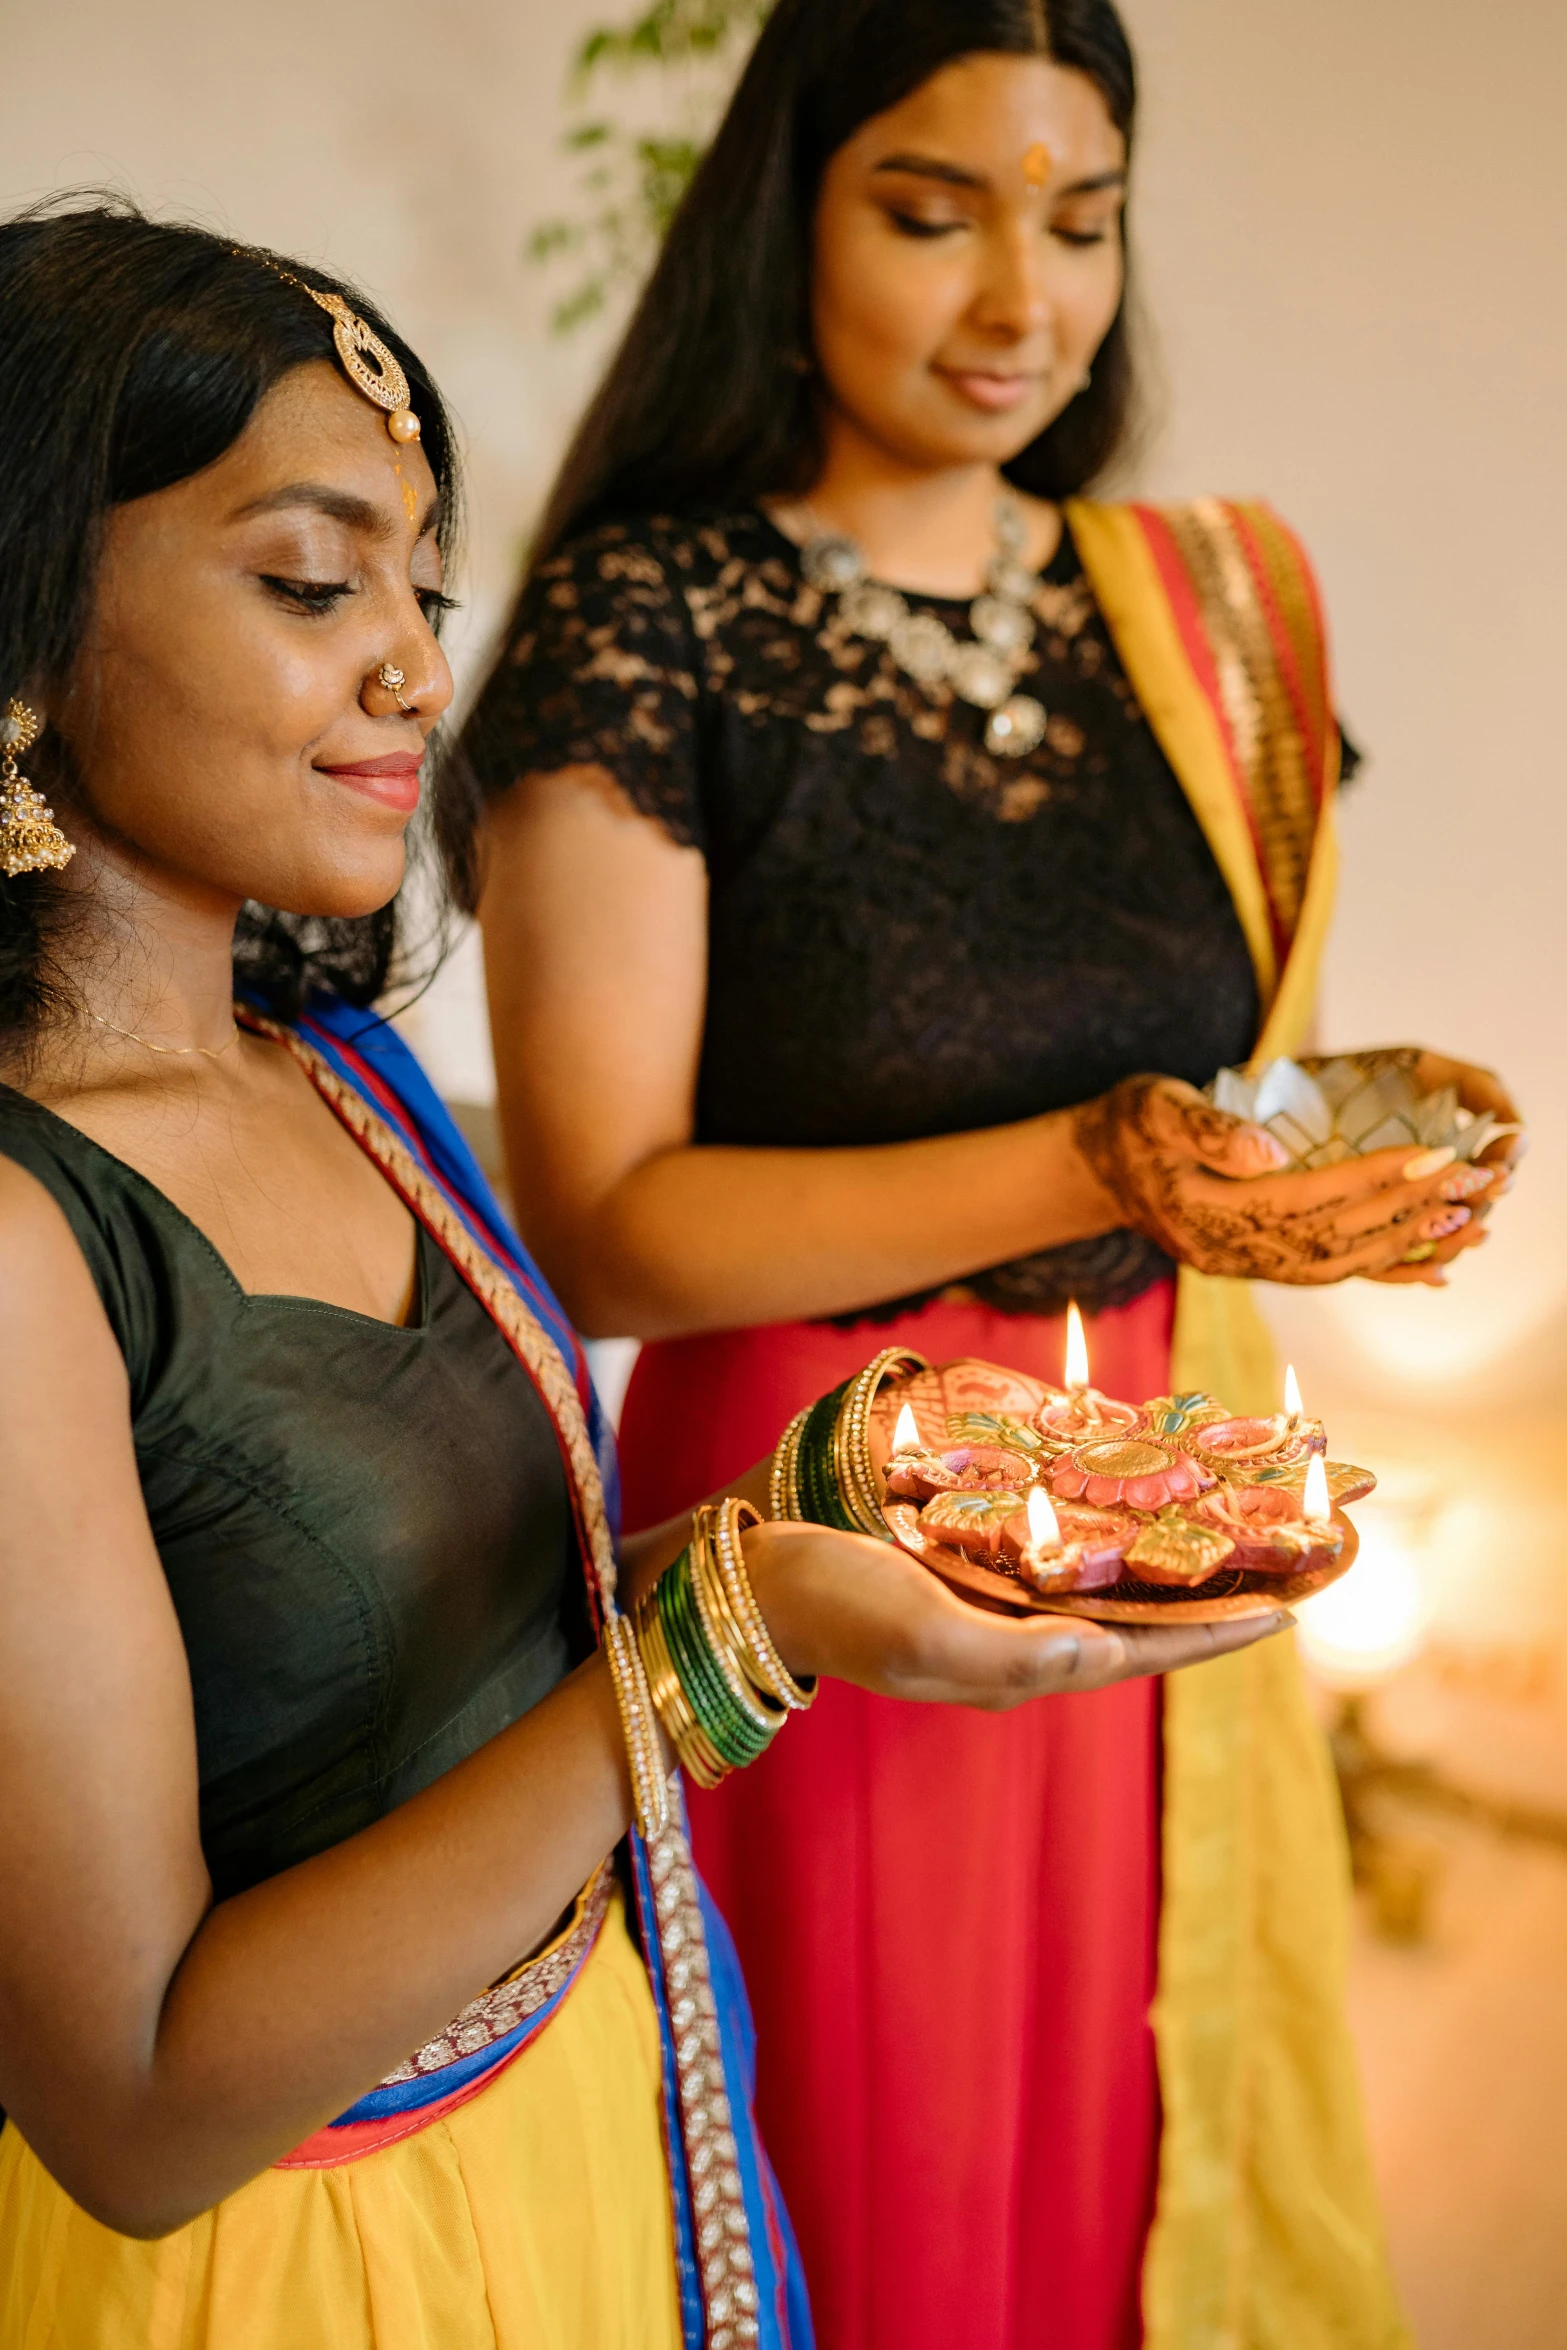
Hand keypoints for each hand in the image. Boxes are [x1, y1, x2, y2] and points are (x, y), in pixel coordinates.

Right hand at [741, 1519, 1286, 1711]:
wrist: (755, 1578)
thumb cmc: (836, 1611)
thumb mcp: (924, 1637)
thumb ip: (1016, 1654)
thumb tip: (1106, 1657)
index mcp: (1025, 1665)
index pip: (1146, 1651)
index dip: (1220, 1630)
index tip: (1295, 1606)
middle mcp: (1024, 1634)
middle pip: (1141, 1611)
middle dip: (1211, 1585)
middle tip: (1282, 1550)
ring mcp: (997, 1597)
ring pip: (1107, 1573)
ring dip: (1167, 1547)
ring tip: (1227, 1513)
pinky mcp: (970, 1560)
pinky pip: (1057, 1538)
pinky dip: (1101, 1513)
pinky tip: (1126, 1480)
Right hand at [1071, 1072, 1505, 1287]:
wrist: (1096, 1170)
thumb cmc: (1128, 1125)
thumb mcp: (1154, 1107)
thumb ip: (1206, 1128)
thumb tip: (1270, 1150)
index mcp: (1205, 1212)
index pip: (1305, 1199)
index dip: (1371, 1179)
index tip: (1428, 1154)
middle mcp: (1227, 1252)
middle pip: (1331, 1238)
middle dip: (1404, 1209)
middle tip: (1468, 1180)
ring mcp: (1241, 1267)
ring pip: (1335, 1265)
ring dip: (1402, 1243)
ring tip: (1461, 1217)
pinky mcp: (1254, 1266)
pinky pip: (1325, 1274)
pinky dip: (1378, 1267)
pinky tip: (1427, 1260)